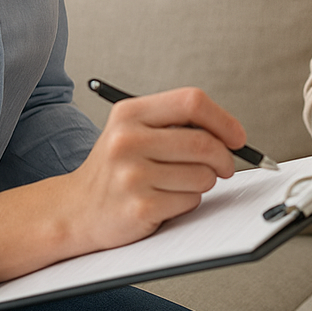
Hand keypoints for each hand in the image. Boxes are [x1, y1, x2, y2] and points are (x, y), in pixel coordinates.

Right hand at [0, 87, 245, 284]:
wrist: (74, 209)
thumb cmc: (115, 167)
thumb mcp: (134, 129)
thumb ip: (175, 122)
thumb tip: (231, 133)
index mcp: (130, 112)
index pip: (192, 101)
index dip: (223, 119)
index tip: (237, 137)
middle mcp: (127, 140)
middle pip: (203, 142)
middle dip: (224, 157)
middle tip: (225, 166)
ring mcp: (132, 175)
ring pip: (202, 175)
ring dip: (206, 182)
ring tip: (184, 182)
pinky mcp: (139, 208)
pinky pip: (190, 201)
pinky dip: (189, 202)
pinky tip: (168, 199)